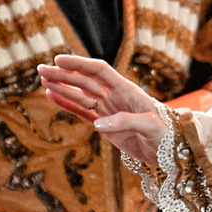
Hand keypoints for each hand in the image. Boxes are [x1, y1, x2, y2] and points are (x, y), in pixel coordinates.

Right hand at [35, 55, 167, 166]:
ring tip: (42, 80)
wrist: (170, 151)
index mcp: (127, 90)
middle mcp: (115, 96)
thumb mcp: (151, 126)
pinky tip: (52, 96)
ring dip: (62, 87)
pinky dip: (67, 104)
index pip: (99, 71)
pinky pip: (82, 112)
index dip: (80, 64)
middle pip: (84, 81)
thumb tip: (98, 124)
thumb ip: (126, 121)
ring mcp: (109, 110)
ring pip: (80, 95)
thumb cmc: (166, 133)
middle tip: (41, 70)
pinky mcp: (105, 125)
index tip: (59, 60)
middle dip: (63, 75)